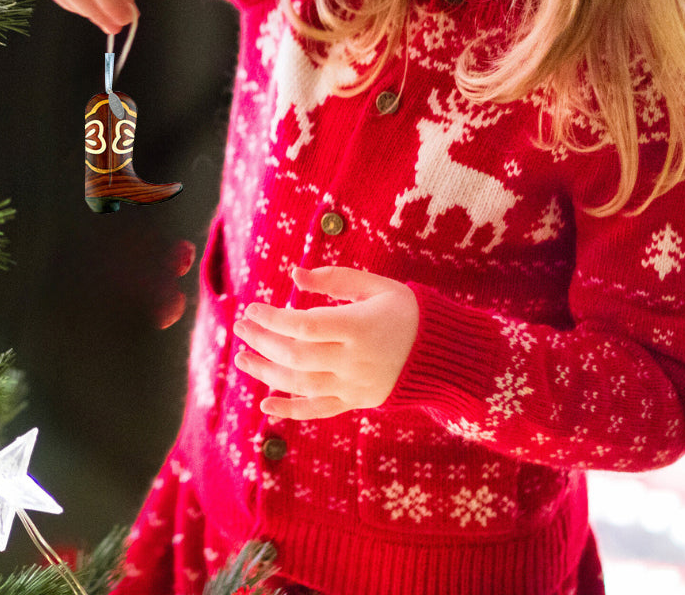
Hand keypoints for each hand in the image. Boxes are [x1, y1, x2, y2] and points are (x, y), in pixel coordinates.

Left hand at [231, 266, 418, 419]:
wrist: (444, 354)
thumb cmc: (407, 311)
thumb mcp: (377, 286)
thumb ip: (335, 279)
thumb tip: (295, 275)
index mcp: (358, 327)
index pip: (304, 326)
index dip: (273, 319)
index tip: (251, 308)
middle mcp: (353, 360)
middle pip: (296, 356)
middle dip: (262, 342)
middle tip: (240, 328)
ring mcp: (354, 385)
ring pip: (301, 384)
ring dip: (266, 373)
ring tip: (242, 359)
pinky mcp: (356, 402)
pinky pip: (318, 410)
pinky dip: (290, 411)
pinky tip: (265, 406)